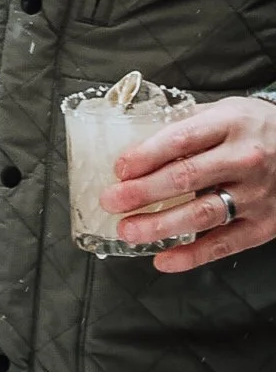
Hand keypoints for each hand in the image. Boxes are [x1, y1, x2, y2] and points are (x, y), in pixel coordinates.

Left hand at [106, 97, 275, 272]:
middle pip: (186, 177)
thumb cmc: (256, 128)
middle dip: (142, 192)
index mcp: (230, 125)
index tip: (119, 169)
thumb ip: (187, 125)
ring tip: (128, 230)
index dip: (145, 156)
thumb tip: (136, 143)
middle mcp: (245, 159)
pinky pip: (224, 244)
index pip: (180, 140)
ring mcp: (257, 194)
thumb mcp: (226, 112)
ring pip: (202, 214)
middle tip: (111, 201)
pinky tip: (164, 259)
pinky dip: (192, 256)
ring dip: (160, 225)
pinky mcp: (265, 225)